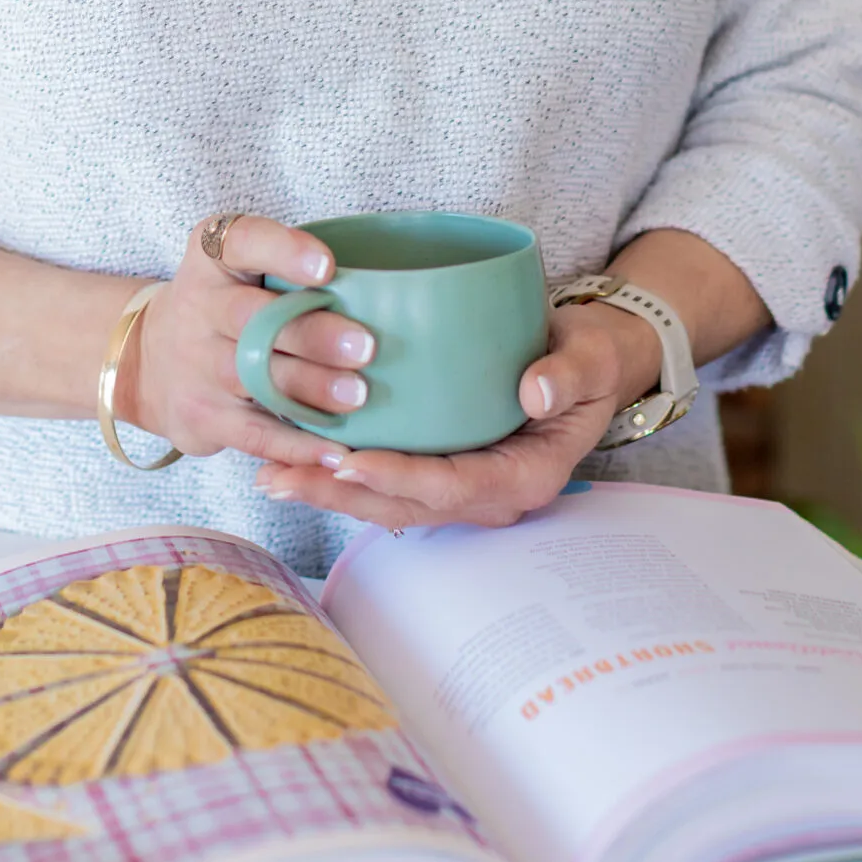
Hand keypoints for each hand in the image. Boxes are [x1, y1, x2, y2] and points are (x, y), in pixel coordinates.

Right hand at [116, 214, 380, 471]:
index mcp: (212, 256)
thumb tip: (385, 289)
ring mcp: (196, 365)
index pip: (241, 241)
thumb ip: (290, 265)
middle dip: (312, 334)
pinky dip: (297, 446)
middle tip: (365, 346)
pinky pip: (253, 435)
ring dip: (310, 389)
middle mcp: (197, 306)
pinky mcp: (202, 417)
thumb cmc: (224, 303)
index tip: (328, 266)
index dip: (284, 251)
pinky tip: (336, 452)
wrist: (150, 359)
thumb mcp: (239, 264)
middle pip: (253, 319)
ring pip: (254, 378)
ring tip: (358, 396)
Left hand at [252, 301, 664, 530]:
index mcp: (526, 477)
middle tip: (280, 474)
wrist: (584, 361)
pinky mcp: (439, 469)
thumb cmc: (586, 357)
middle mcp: (488, 495)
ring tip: (269, 474)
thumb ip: (569, 372)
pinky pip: (386, 481)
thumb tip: (533, 391)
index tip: (351, 462)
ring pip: (386, 501)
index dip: (401, 478)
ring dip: (327, 490)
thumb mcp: (591, 358)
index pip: (454, 486)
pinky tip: (292, 457)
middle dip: (340, 494)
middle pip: (405, 505)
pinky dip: (339, 473)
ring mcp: (461, 488)